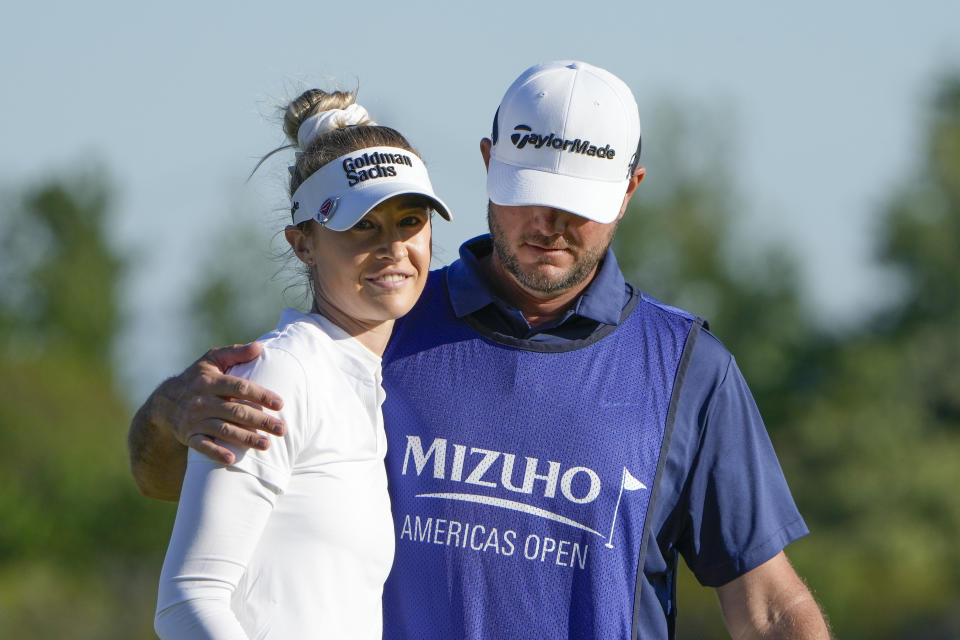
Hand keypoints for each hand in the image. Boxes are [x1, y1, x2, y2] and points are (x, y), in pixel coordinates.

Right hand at [166, 343, 285, 464]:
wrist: (165, 402)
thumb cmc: (198, 377)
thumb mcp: (212, 359)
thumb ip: (236, 352)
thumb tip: (259, 347)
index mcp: (210, 380)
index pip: (240, 387)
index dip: (261, 395)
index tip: (280, 404)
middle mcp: (202, 400)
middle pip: (236, 411)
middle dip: (260, 421)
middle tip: (281, 429)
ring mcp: (194, 419)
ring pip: (223, 430)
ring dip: (245, 438)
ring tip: (266, 444)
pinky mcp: (188, 436)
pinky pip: (202, 446)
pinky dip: (216, 453)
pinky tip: (232, 459)